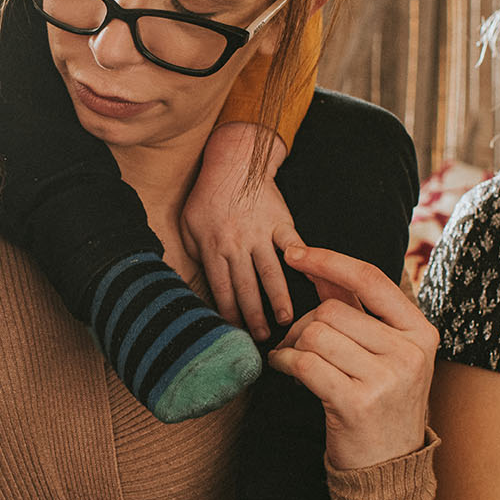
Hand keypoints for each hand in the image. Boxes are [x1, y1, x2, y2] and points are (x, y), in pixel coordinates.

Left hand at [179, 122, 303, 338]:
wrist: (234, 162)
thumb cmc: (208, 196)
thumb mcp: (188, 225)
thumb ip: (194, 254)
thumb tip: (197, 282)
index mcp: (213, 248)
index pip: (221, 289)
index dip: (228, 314)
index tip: (235, 332)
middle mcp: (237, 244)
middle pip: (246, 288)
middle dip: (254, 316)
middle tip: (263, 338)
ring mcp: (260, 233)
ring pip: (270, 273)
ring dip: (279, 299)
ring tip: (287, 321)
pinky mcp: (280, 221)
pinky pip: (291, 245)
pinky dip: (300, 263)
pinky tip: (311, 282)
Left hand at [267, 246, 435, 469]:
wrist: (388, 468)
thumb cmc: (380, 404)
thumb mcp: (383, 353)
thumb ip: (356, 310)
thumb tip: (319, 266)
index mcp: (420, 332)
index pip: (370, 280)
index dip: (328, 260)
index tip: (295, 252)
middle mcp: (409, 352)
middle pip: (331, 310)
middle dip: (302, 324)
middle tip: (296, 346)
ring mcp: (386, 378)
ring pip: (314, 335)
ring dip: (292, 347)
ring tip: (295, 363)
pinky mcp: (357, 403)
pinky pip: (304, 363)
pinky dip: (284, 364)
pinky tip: (285, 371)